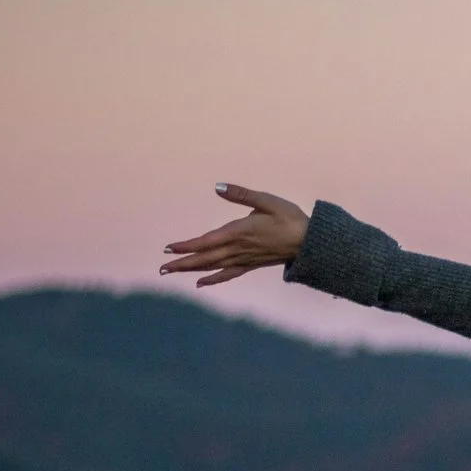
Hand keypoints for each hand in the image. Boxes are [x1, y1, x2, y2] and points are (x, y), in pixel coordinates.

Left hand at [160, 184, 309, 285]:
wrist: (309, 242)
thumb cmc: (289, 218)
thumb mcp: (267, 200)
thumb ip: (241, 195)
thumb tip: (217, 187)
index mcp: (239, 232)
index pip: (206, 241)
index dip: (186, 246)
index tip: (168, 249)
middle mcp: (238, 248)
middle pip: (204, 259)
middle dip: (182, 263)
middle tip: (162, 268)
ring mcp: (243, 259)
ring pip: (212, 267)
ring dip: (191, 270)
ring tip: (172, 273)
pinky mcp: (251, 265)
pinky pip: (228, 274)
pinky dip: (213, 279)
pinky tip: (200, 283)